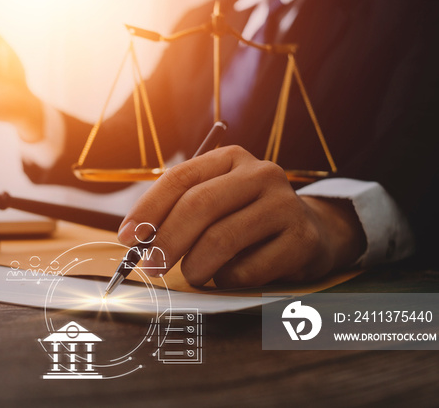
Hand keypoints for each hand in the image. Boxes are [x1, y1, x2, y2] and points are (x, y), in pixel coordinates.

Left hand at [117, 146, 365, 287]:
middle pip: (198, 205)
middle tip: (151, 267)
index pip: (179, 178)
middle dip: (166, 241)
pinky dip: (228, 280)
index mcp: (232, 158)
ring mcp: (285, 204)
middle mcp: (261, 173)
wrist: (313, 231)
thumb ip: (179, 211)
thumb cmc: (247, 219)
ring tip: (192, 274)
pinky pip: (248, 269)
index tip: (126, 237)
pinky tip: (229, 276)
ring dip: (195, 266)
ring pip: (221, 239)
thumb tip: (134, 239)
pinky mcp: (302, 239)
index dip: (147, 209)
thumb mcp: (217, 201)